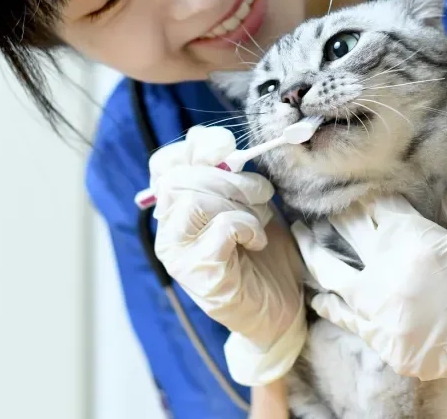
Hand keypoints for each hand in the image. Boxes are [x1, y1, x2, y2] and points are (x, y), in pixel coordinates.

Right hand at [150, 125, 306, 385]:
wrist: (282, 306)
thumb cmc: (263, 252)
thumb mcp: (247, 202)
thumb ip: (227, 174)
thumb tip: (208, 138)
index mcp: (177, 208)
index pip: (165, 164)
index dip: (196, 148)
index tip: (227, 151)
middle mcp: (168, 231)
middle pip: (181, 178)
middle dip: (229, 177)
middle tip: (260, 193)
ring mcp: (179, 256)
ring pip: (195, 202)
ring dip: (239, 202)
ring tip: (259, 219)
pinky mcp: (200, 275)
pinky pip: (219, 230)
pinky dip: (245, 227)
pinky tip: (256, 241)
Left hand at [291, 188, 446, 407]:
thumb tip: (435, 201)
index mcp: (412, 241)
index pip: (373, 208)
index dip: (364, 195)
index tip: (352, 185)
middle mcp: (389, 279)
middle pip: (346, 237)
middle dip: (332, 217)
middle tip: (314, 203)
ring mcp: (385, 318)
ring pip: (333, 280)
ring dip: (315, 255)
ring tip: (300, 238)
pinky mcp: (390, 348)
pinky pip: (348, 320)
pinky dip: (332, 303)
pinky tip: (321, 293)